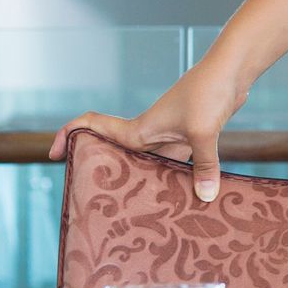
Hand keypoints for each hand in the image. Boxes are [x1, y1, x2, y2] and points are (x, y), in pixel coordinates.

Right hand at [47, 62, 249, 203]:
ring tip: (144, 217)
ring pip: (151, 165)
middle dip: (106, 176)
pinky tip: (191, 201)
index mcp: (140, 128)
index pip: (94, 126)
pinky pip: (179, 165)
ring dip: (148, 184)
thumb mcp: (204, 131)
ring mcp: (171, 135)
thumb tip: (205, 197)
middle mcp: (150, 133)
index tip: (53, 153)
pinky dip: (181, 180)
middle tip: (100, 208)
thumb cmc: (209, 92)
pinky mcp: (193, 137)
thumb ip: (204, 166)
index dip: (69, 135)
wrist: (234, 70)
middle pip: (118, 155)